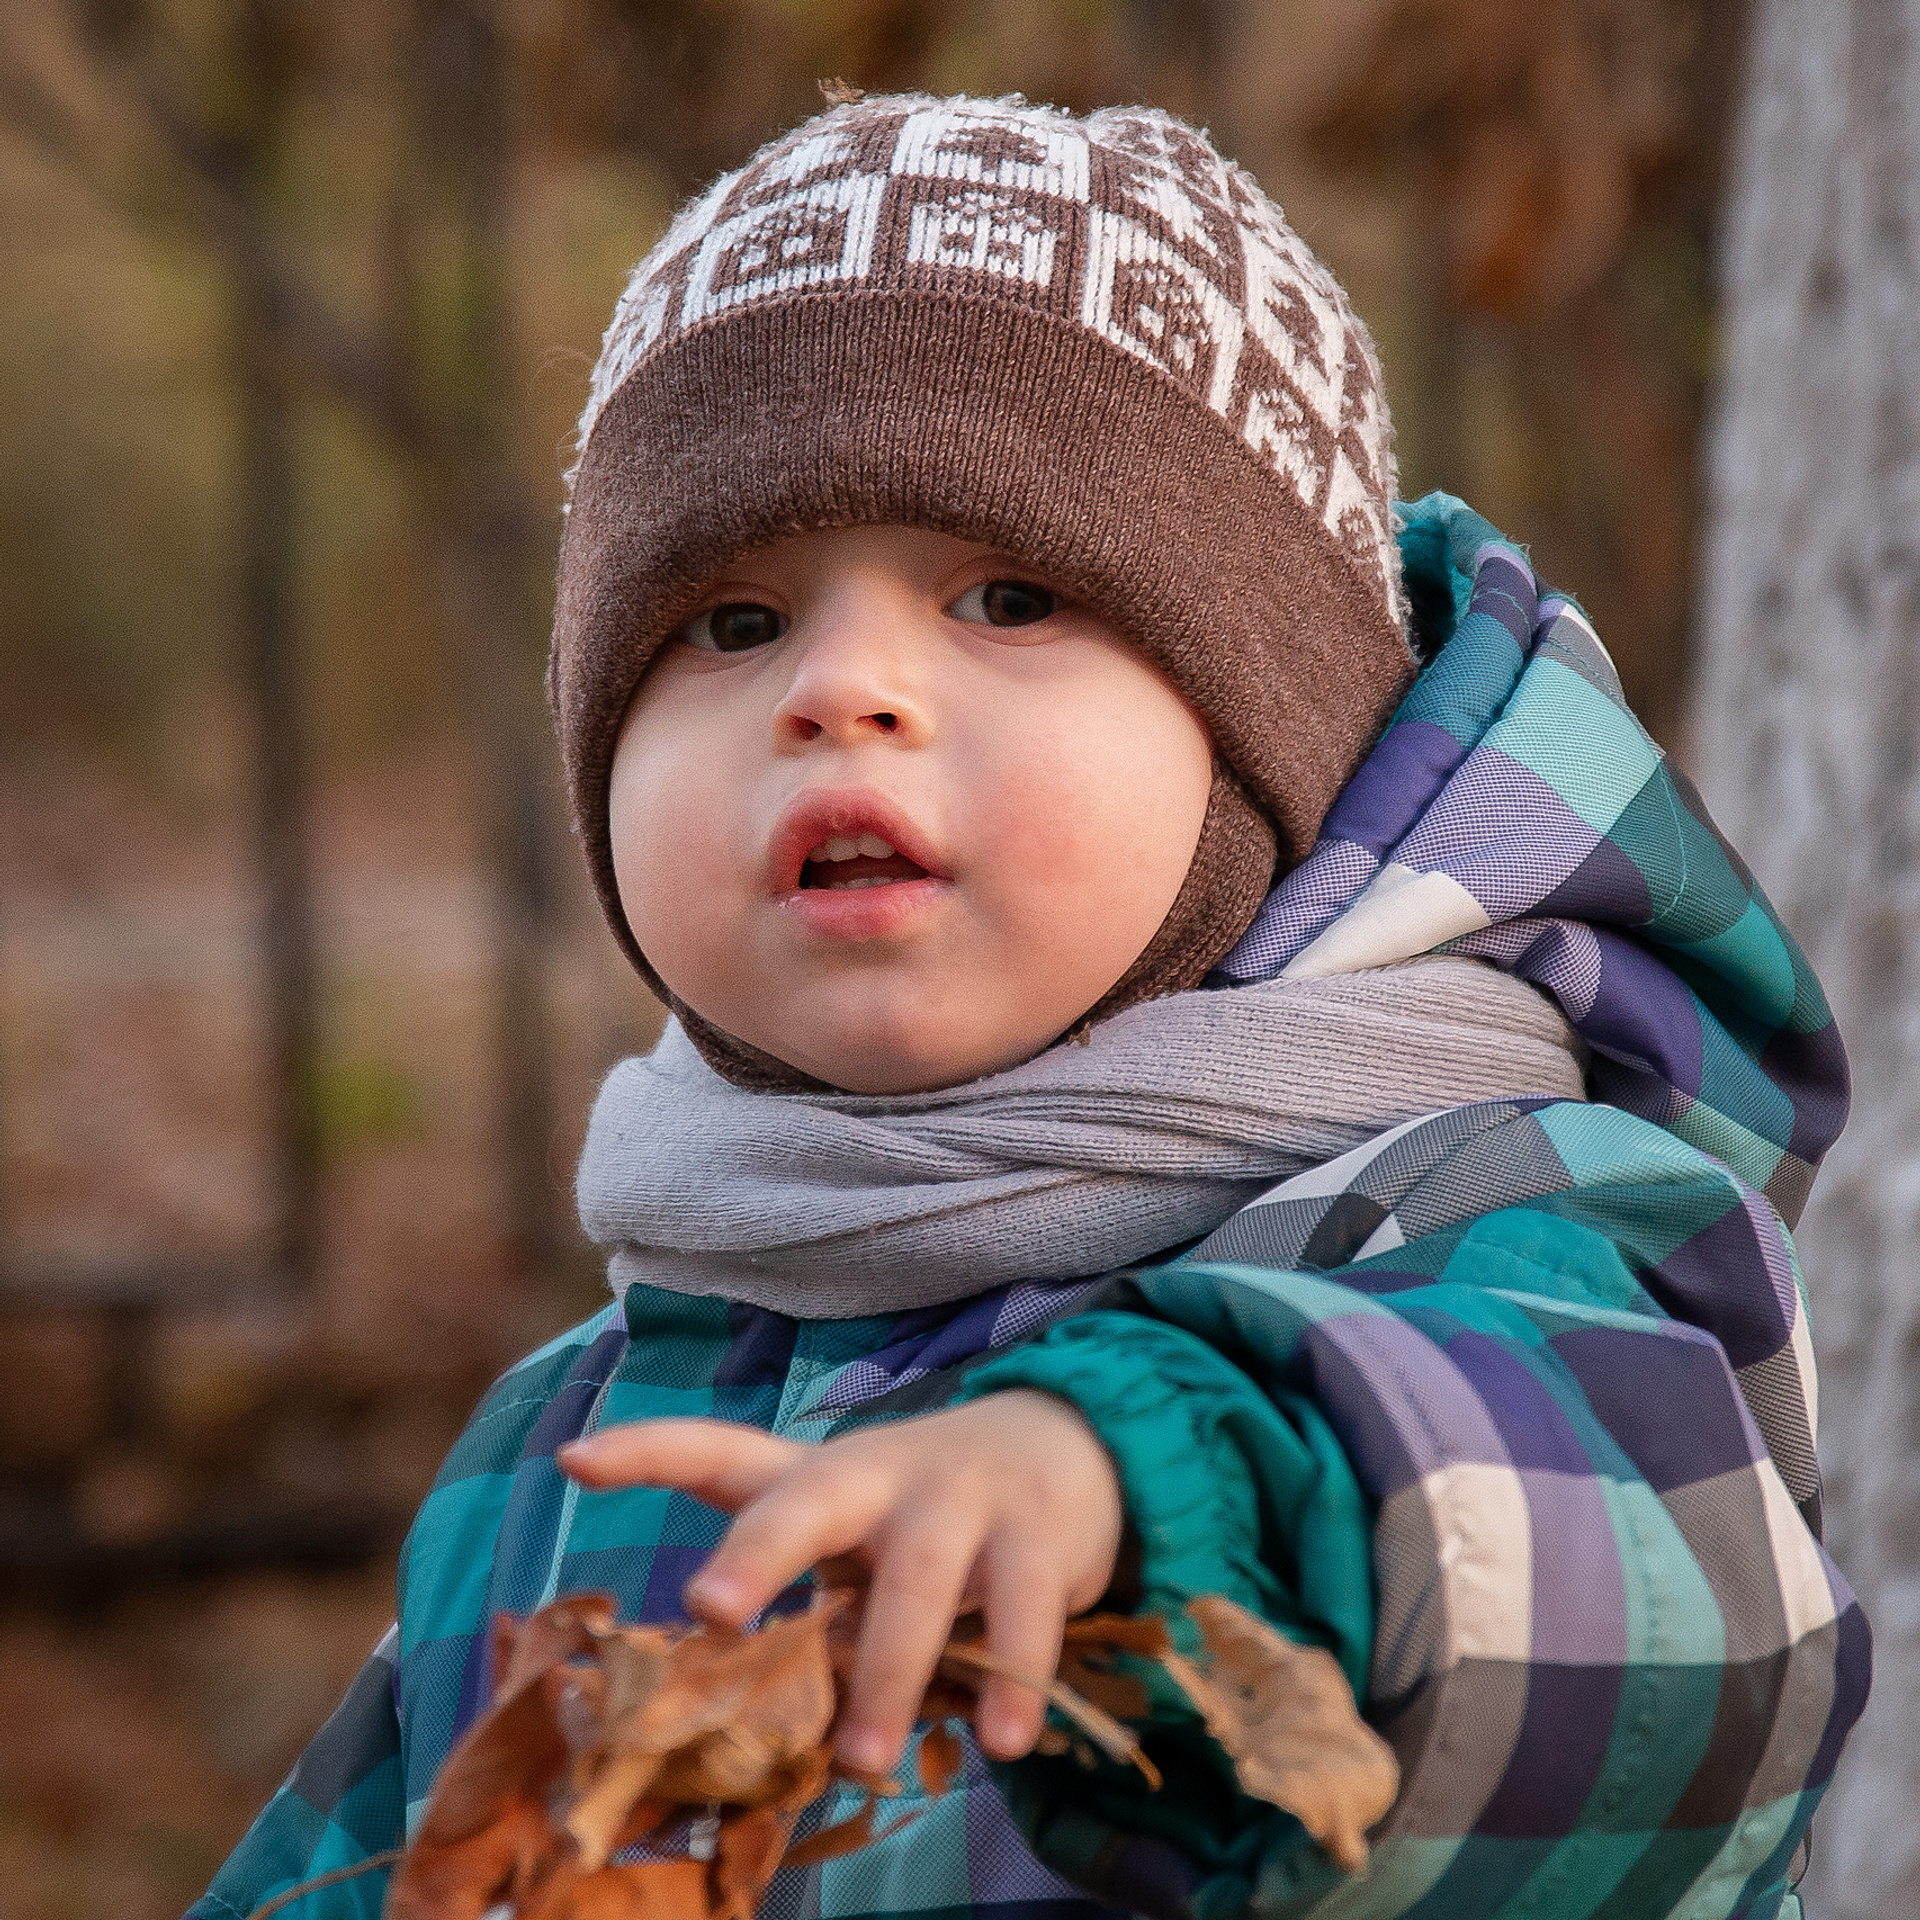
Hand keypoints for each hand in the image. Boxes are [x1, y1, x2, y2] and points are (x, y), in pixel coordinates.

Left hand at [557, 1390, 1122, 1773]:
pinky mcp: (1036, 1537)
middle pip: (809, 1500)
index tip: (571, 1460)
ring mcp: (961, 1498)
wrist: (1064, 1445)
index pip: (719, 1452)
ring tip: (865, 1759)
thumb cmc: (923, 1512)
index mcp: (819, 1477)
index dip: (647, 1452)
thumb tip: (725, 1709)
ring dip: (887, 1672)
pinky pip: (1021, 1612)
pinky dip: (1010, 1679)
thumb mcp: (852, 1533)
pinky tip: (999, 1739)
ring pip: (916, 1579)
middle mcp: (880, 1475)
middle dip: (758, 1550)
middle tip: (709, 1608)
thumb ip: (795, 1602)